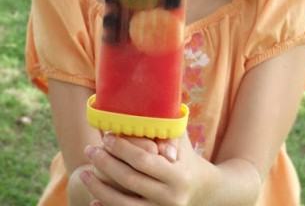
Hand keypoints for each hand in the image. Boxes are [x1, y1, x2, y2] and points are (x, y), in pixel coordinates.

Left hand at [81, 132, 213, 205]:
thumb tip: (147, 123)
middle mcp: (170, 198)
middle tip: (90, 149)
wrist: (203, 190)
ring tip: (84, 173)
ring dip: (99, 189)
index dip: (122, 148)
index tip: (107, 136)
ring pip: (123, 205)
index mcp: (178, 175)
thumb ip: (167, 131)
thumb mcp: (182, 142)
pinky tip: (93, 201)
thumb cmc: (187, 158)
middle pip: (129, 181)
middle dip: (106, 164)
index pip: (144, 160)